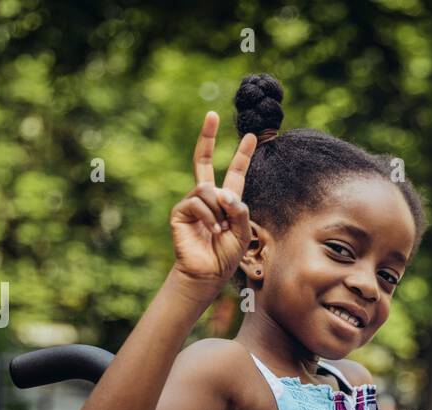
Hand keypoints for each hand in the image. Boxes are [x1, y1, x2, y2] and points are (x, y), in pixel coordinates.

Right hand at [169, 111, 256, 286]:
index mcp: (227, 200)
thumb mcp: (243, 232)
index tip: (251, 136)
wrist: (207, 273)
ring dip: (218, 210)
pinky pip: (197, 202)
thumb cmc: (226, 255)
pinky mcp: (180, 211)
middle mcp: (207, 197)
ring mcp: (192, 202)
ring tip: (220, 230)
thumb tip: (222, 192)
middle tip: (212, 114)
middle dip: (207, 136)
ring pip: (207, 188)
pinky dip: (209, 217)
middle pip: (204, 160)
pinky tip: (211, 231)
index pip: (235, 172)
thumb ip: (240, 209)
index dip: (242, 155)